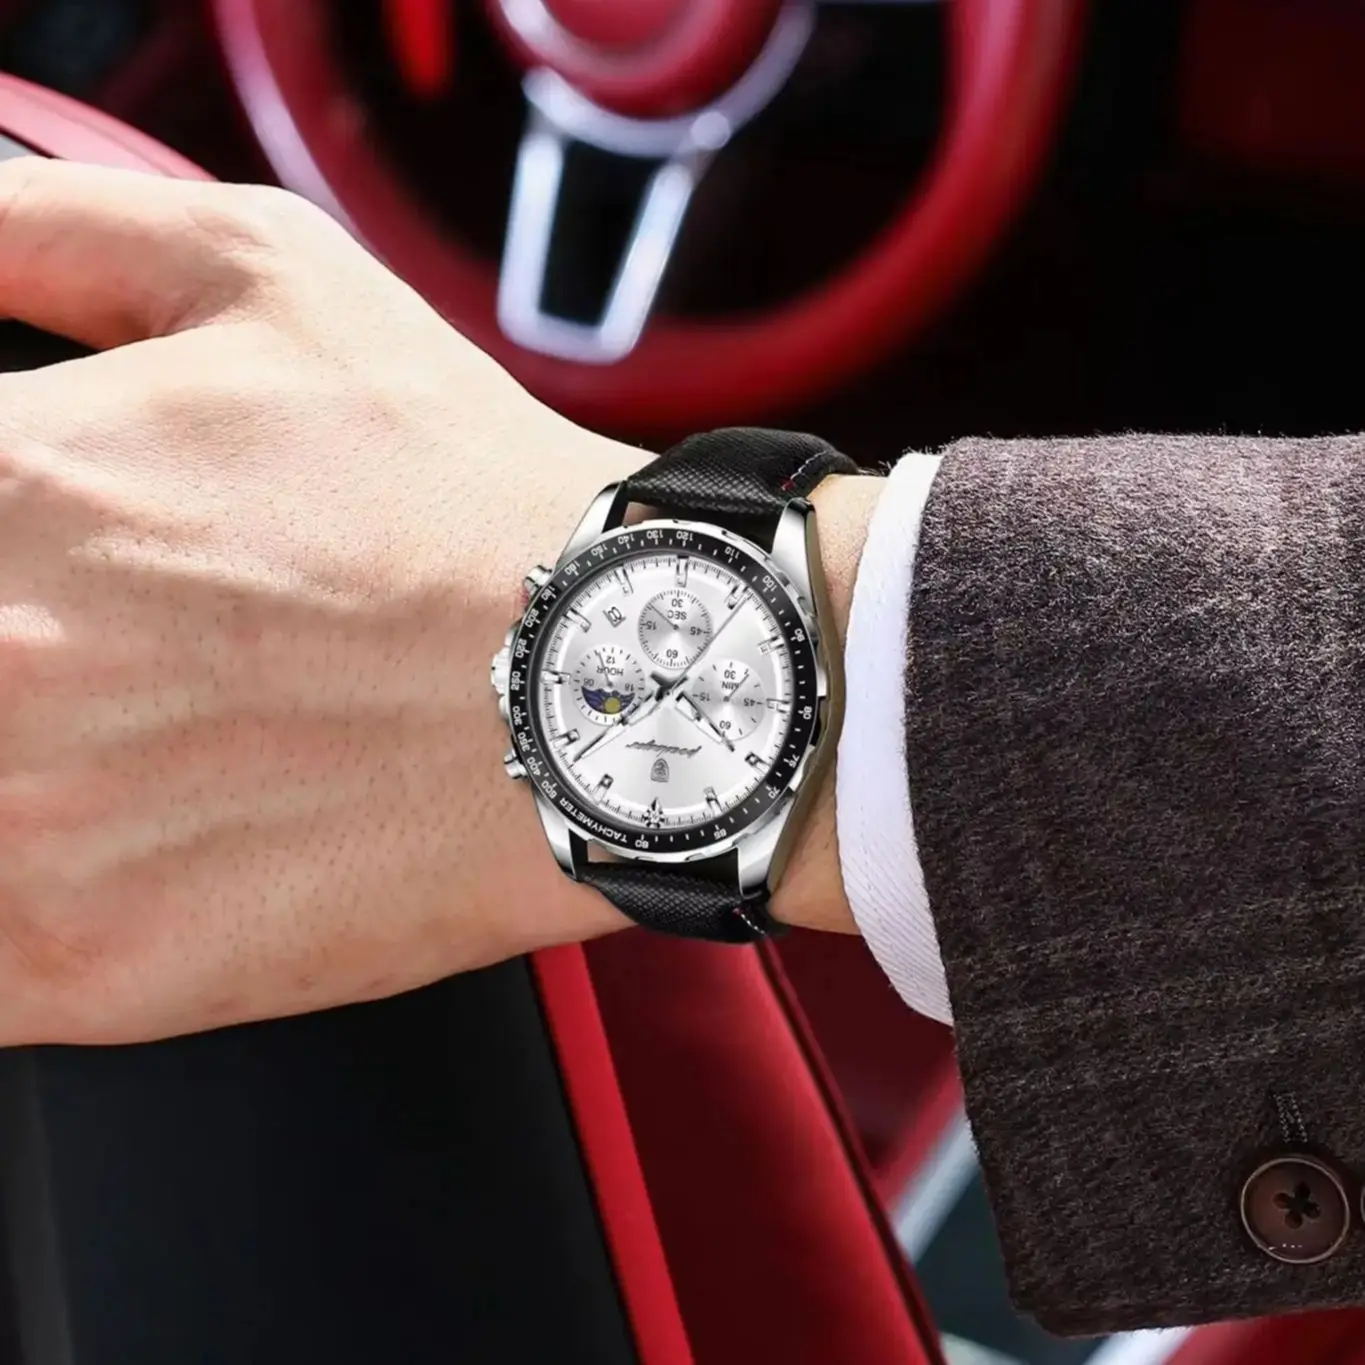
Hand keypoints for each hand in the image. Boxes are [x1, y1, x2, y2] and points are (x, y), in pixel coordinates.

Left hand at [0, 159, 875, 1045]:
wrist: (599, 688)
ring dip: (20, 752)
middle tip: (102, 643)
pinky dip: (21, 883)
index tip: (35, 555)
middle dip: (15, 641)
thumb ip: (43, 231)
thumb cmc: (455, 498)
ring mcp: (19, 830)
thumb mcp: (265, 279)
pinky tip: (120, 829)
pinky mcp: (78, 966)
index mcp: (0, 485)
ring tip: (146, 727)